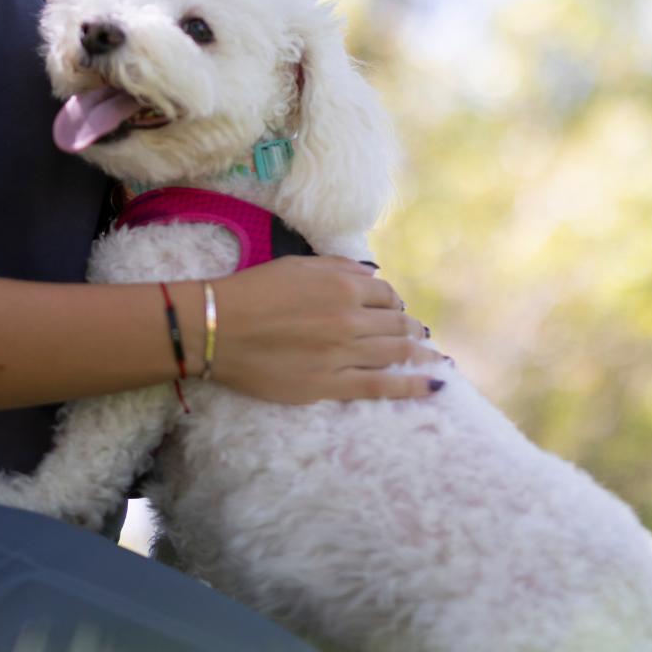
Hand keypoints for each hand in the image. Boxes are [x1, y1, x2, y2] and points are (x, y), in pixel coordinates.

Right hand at [206, 256, 446, 404]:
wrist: (217, 329)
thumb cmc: (252, 292)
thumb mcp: (298, 265)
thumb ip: (339, 267)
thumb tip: (371, 275)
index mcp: (342, 286)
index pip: (385, 294)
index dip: (393, 302)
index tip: (393, 309)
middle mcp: (350, 318)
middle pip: (396, 323)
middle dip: (411, 328)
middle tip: (418, 334)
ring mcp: (343, 353)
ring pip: (395, 352)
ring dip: (420, 353)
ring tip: (435, 357)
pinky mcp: (330, 384)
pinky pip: (381, 386)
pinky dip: (411, 385)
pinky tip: (434, 384)